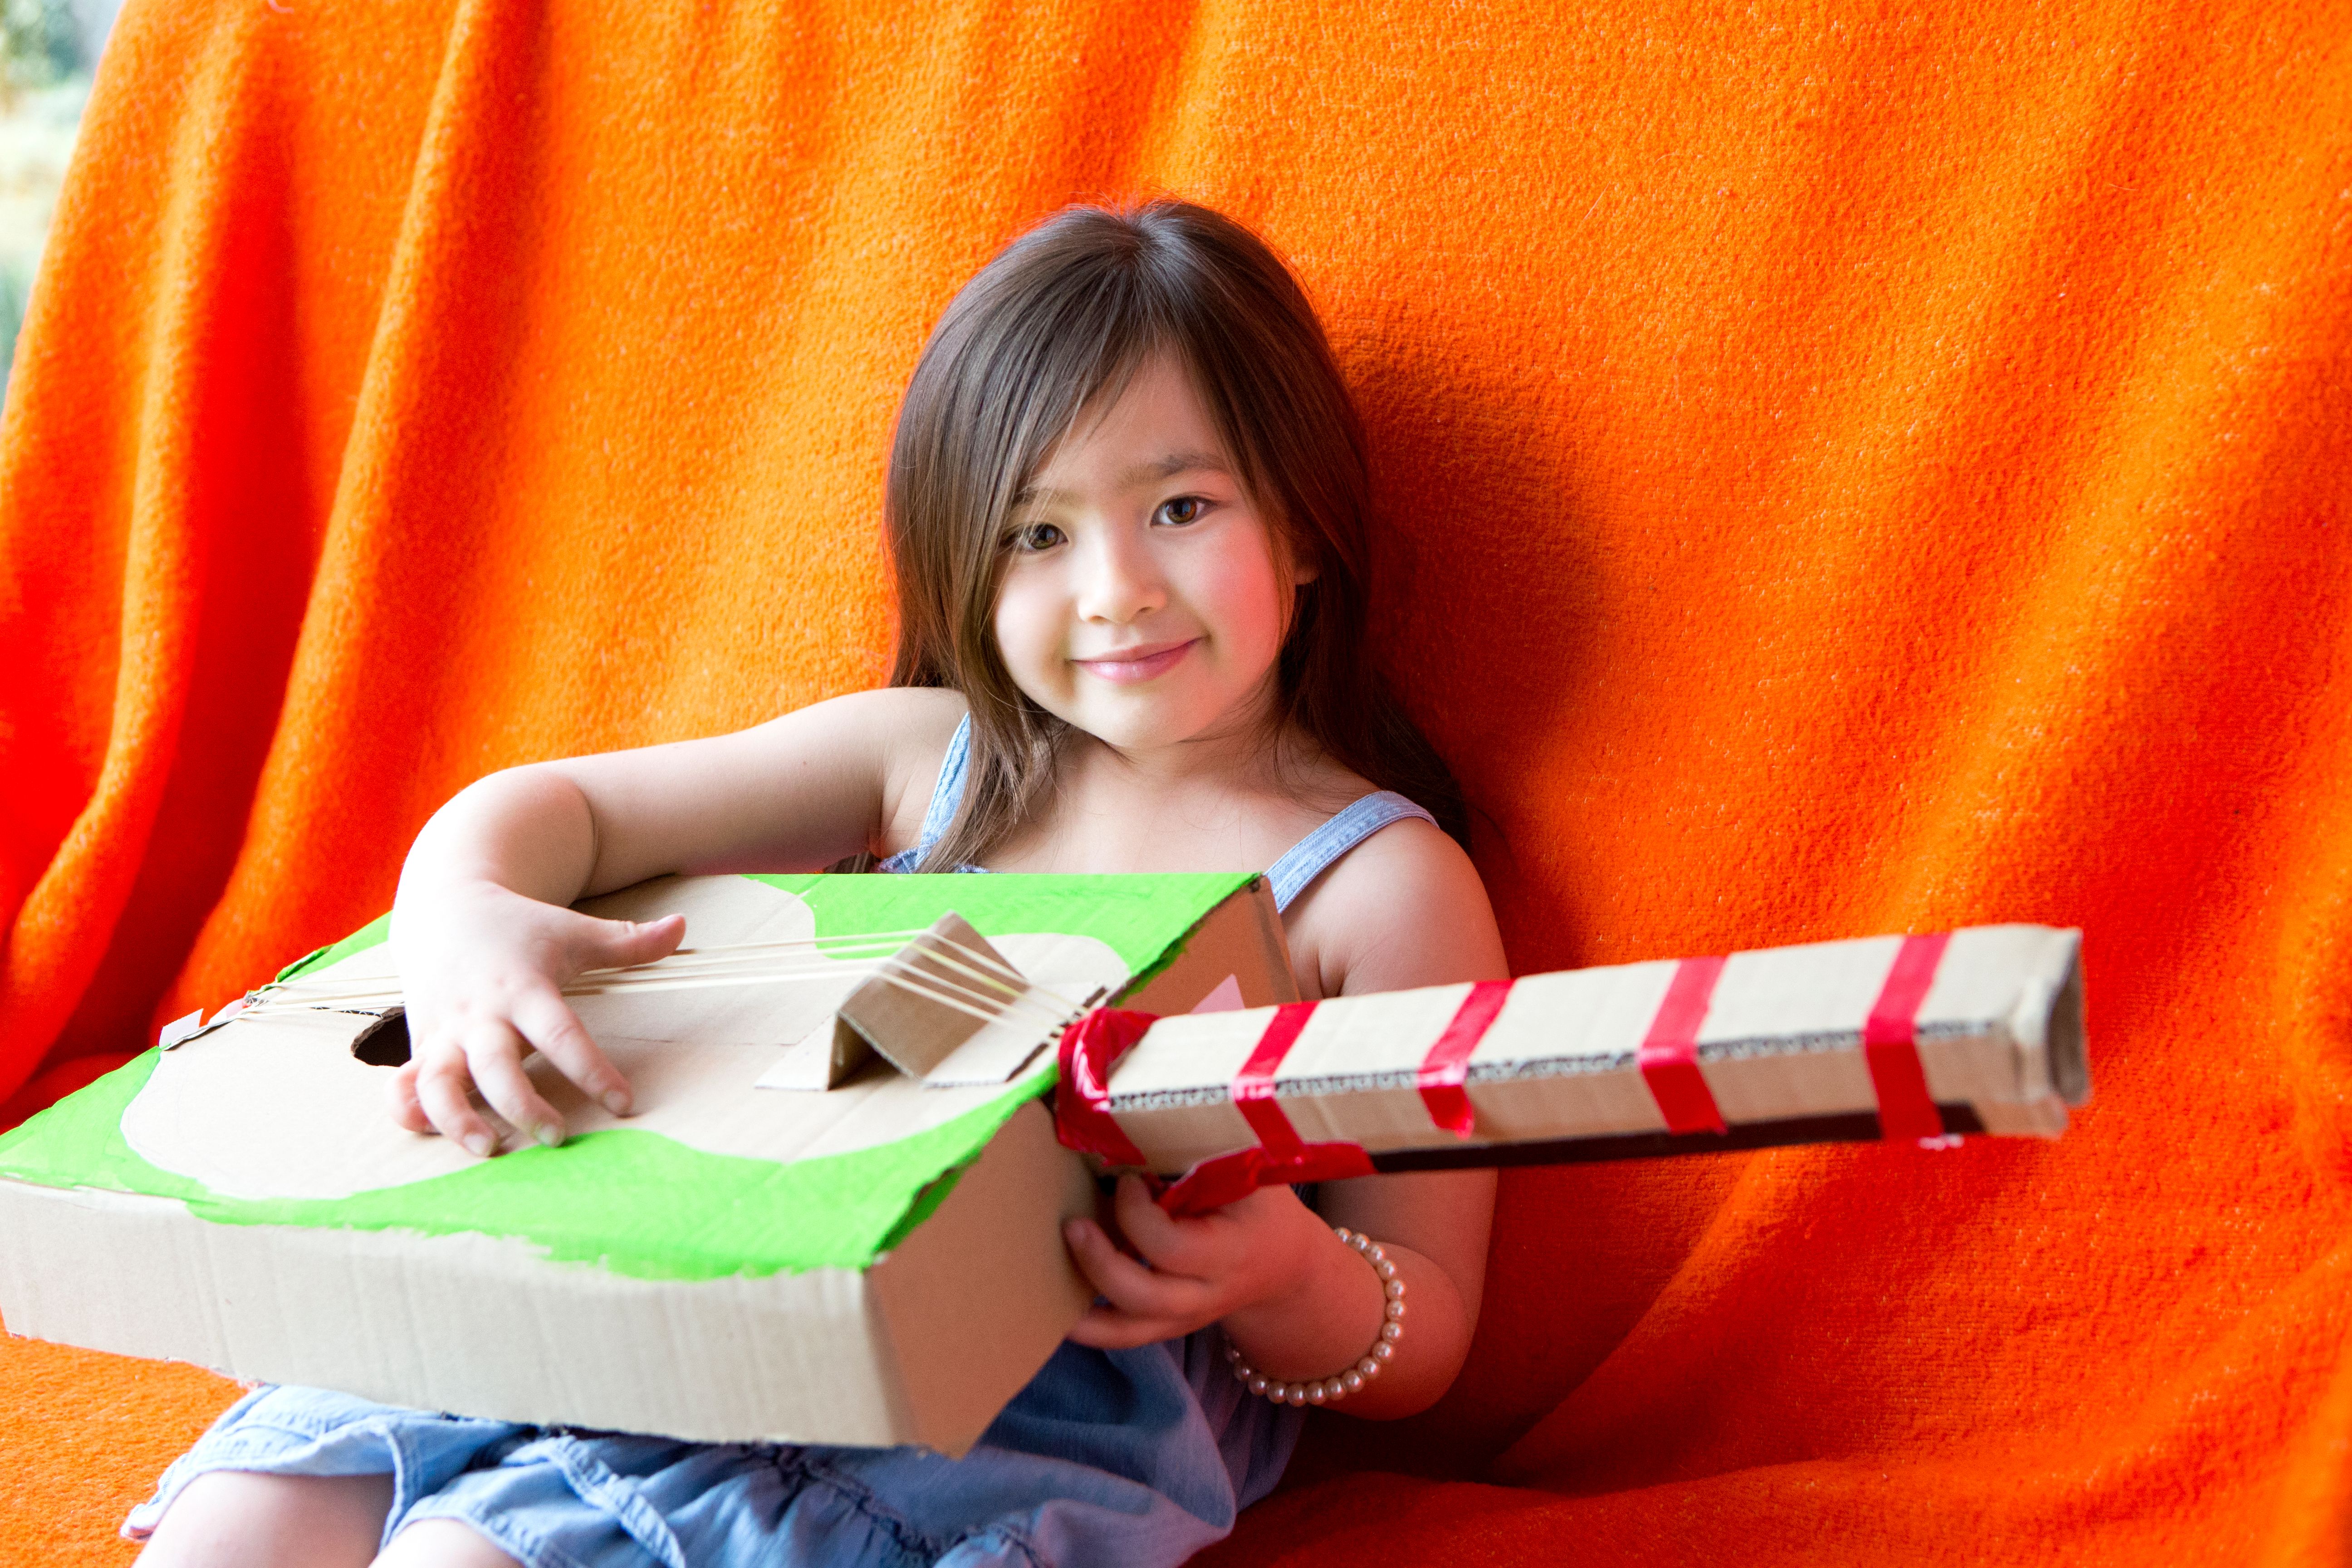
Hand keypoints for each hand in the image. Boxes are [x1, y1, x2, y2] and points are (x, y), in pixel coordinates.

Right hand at [384, 879, 683, 1155]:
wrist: (445, 906)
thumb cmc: (519, 927)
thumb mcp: (574, 930)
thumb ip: (629, 941)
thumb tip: (683, 927)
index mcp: (523, 987)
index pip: (561, 1034)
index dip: (592, 1070)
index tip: (623, 1102)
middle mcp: (481, 1014)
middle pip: (495, 1065)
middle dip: (522, 1104)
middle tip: (557, 1137)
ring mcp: (445, 1031)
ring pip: (441, 1082)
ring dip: (457, 1118)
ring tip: (489, 1150)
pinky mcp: (421, 1044)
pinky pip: (404, 1083)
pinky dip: (407, 1109)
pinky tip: (426, 1131)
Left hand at [1062, 1175, 1328, 1348]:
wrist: (1283, 1263)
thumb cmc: (1259, 1206)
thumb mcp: (1249, 1176)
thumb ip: (1203, 1159)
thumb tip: (1137, 1128)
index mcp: (1230, 1252)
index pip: (1171, 1246)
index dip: (1137, 1214)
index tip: (1127, 1179)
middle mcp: (1207, 1295)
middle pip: (1144, 1297)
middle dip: (1100, 1262)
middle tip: (1074, 1225)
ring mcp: (1186, 1318)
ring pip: (1128, 1330)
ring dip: (1084, 1305)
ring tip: (1047, 1276)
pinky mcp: (1168, 1328)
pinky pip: (1122, 1337)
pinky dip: (1086, 1327)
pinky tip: (1055, 1308)